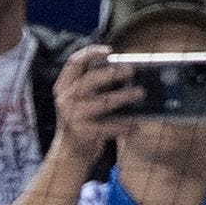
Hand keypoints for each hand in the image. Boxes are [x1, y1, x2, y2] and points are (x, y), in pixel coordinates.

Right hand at [50, 44, 140, 164]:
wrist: (70, 152)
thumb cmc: (83, 119)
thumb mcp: (81, 98)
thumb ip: (95, 83)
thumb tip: (125, 68)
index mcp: (64, 86)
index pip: (74, 62)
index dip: (91, 53)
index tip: (109, 52)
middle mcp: (66, 99)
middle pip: (90, 79)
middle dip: (113, 73)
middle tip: (132, 70)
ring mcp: (73, 117)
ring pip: (103, 102)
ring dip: (125, 96)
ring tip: (141, 93)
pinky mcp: (82, 133)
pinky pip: (108, 126)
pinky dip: (123, 125)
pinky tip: (135, 124)